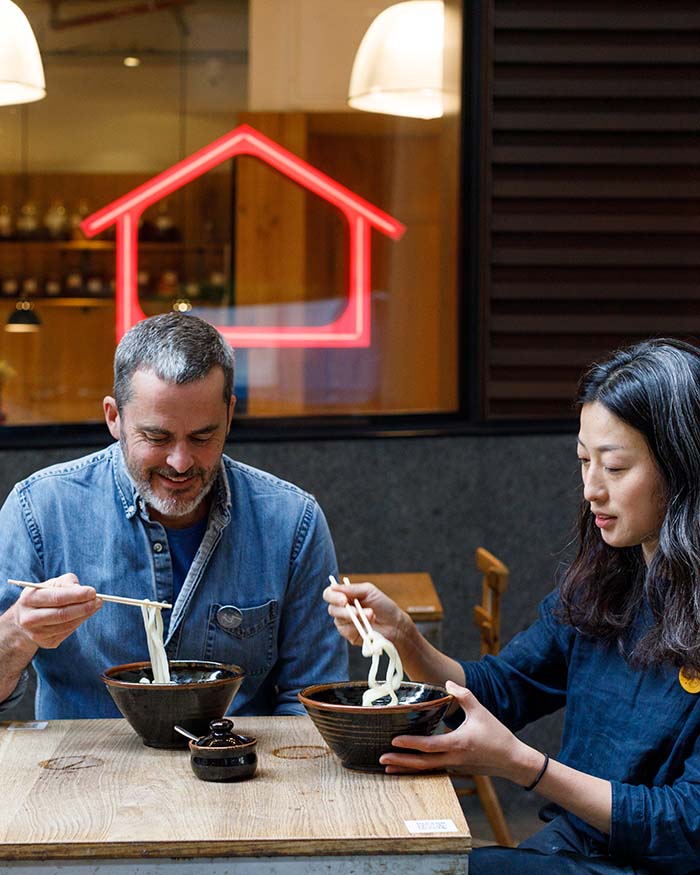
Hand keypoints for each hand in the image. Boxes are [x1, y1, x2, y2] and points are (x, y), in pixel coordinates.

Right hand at [10, 574, 101, 648]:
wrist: (26, 618)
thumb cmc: (44, 596)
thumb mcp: (51, 584)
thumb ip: (67, 582)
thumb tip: (83, 590)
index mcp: (28, 599)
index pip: (56, 598)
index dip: (77, 595)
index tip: (92, 592)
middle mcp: (29, 619)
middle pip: (62, 615)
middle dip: (84, 607)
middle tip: (99, 600)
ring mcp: (37, 633)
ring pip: (67, 625)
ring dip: (85, 615)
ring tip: (95, 605)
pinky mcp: (46, 643)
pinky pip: (68, 632)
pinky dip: (79, 622)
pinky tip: (84, 614)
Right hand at [322, 578, 407, 647]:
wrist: (395, 624)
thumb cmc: (383, 605)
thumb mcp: (369, 591)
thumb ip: (352, 589)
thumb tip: (334, 586)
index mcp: (345, 596)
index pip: (329, 594)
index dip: (333, 596)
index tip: (343, 599)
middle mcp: (342, 609)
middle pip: (331, 609)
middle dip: (344, 610)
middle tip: (356, 611)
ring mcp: (345, 623)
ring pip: (338, 621)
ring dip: (355, 617)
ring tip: (371, 615)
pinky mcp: (350, 635)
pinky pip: (346, 631)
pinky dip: (358, 627)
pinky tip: (369, 625)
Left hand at [379, 680, 525, 779]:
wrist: (512, 760)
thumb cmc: (497, 735)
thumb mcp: (481, 711)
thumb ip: (464, 695)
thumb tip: (447, 683)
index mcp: (458, 744)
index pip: (429, 746)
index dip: (410, 743)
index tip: (393, 740)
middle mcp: (453, 759)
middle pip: (422, 763)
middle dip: (401, 762)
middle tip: (381, 758)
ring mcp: (454, 768)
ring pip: (426, 771)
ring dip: (406, 769)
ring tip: (387, 767)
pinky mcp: (456, 771)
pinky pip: (433, 772)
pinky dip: (419, 770)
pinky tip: (407, 768)